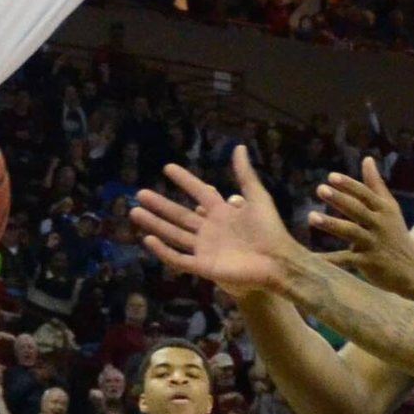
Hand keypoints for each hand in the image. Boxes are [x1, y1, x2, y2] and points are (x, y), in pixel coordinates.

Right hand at [133, 149, 297, 294]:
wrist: (279, 262)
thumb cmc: (270, 231)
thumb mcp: (257, 198)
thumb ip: (245, 174)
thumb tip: (238, 147)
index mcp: (222, 212)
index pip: (199, 192)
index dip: (184, 180)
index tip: (167, 168)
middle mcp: (210, 229)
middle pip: (179, 215)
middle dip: (159, 204)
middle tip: (140, 193)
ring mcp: (205, 249)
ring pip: (174, 234)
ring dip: (155, 224)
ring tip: (135, 212)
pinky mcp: (204, 267)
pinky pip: (179, 259)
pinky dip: (163, 251)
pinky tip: (148, 240)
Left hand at [308, 158, 413, 290]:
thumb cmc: (396, 235)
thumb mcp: (389, 209)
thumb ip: (375, 185)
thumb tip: (367, 159)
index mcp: (384, 210)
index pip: (365, 194)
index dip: (349, 185)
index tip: (331, 176)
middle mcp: (379, 225)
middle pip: (358, 210)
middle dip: (340, 199)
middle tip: (320, 189)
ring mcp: (374, 244)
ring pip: (351, 232)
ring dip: (331, 224)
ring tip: (311, 217)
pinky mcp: (368, 263)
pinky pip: (345, 260)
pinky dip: (328, 259)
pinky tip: (310, 257)